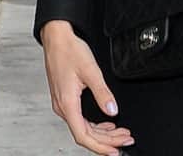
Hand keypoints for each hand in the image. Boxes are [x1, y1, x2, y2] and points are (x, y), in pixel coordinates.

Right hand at [40, 20, 134, 154]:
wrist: (57, 38)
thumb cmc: (69, 51)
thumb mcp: (91, 70)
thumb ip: (103, 93)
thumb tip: (113, 111)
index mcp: (68, 104)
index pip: (84, 136)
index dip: (100, 146)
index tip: (115, 150)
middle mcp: (63, 107)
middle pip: (85, 134)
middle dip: (107, 140)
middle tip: (125, 139)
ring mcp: (63, 103)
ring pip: (83, 127)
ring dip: (102, 132)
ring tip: (119, 133)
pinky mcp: (65, 98)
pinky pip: (80, 118)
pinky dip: (95, 124)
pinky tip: (106, 122)